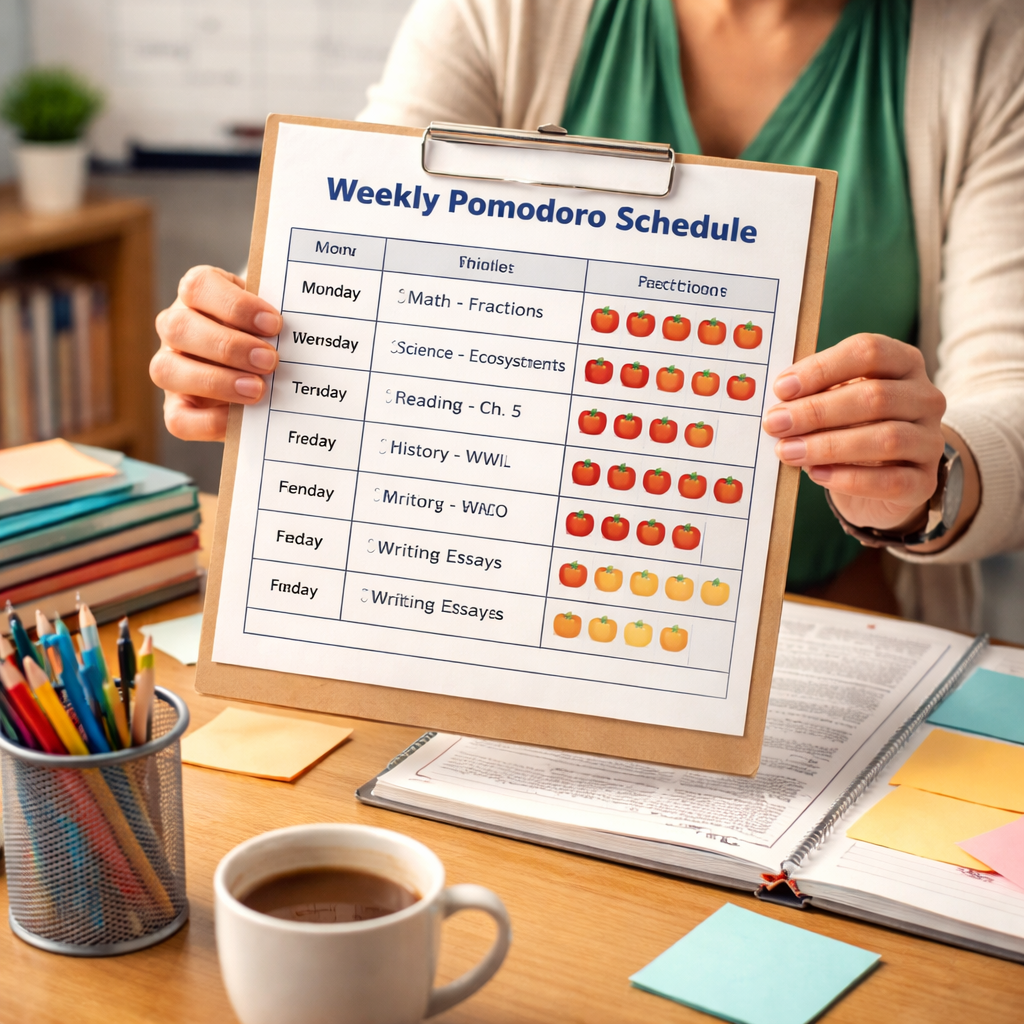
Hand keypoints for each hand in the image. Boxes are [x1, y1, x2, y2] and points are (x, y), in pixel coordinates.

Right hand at [151, 266, 282, 440]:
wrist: (262, 364)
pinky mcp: (177, 407)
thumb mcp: (268, 320)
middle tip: (269, 360)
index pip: (198, 286)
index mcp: (196, 294)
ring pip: (166, 371)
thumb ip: (273, 325)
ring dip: (216, 381)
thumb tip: (298, 341)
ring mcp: (170, 367)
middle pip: (178, 327)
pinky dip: (210, 421)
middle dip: (228, 346)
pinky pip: (179, 419)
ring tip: (257, 389)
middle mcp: (175, 327)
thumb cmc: (266, 334)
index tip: (273, 324)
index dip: (235, 305)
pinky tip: (241, 418)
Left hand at [762, 334, 948, 532]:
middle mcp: (925, 398)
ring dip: (828, 445)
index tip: (782, 388)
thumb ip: (813, 394)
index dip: (823, 368)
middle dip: (817, 411)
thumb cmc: (850, 428)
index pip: (869, 352)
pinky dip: (849, 478)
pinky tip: (816, 474)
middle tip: (776, 423)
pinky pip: (891, 480)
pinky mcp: (924, 481)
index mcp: (904, 364)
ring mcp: (930, 441)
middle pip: (875, 397)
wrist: (879, 482)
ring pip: (886, 439)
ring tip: (788, 451)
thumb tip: (777, 402)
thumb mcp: (834, 402)